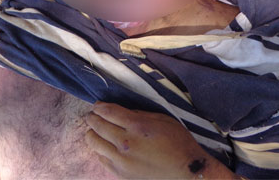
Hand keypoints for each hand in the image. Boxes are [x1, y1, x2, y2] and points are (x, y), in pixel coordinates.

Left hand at [85, 102, 233, 179]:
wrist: (186, 173)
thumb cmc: (179, 143)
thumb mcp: (163, 120)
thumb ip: (140, 114)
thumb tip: (122, 112)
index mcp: (137, 126)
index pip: (108, 112)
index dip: (99, 107)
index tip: (97, 105)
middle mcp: (126, 143)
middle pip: (98, 126)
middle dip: (92, 118)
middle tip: (91, 116)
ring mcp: (122, 161)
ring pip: (95, 144)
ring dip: (92, 134)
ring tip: (93, 131)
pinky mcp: (121, 175)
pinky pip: (102, 160)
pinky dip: (99, 150)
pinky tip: (103, 147)